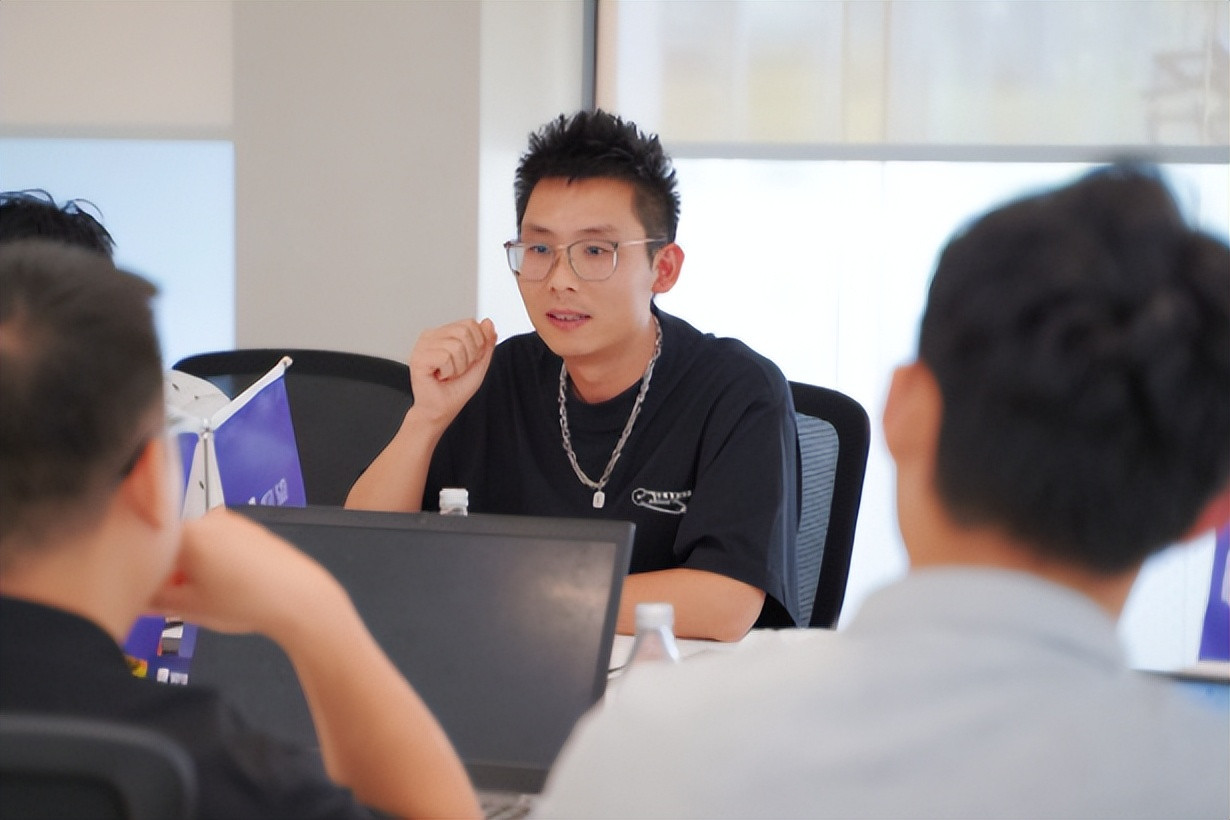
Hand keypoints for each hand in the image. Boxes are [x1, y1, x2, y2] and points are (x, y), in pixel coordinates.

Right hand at [148, 507, 343, 640]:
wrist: (299, 598)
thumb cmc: (248, 601)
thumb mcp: (188, 607)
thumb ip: (151, 599)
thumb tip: (133, 596)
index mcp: (186, 531)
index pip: (145, 547)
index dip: (142, 574)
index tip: (145, 593)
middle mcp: (208, 518)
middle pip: (170, 543)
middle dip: (167, 570)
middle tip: (172, 600)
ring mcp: (231, 521)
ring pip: (194, 544)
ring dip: (190, 567)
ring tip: (204, 596)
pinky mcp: (249, 529)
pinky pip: (218, 543)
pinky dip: (213, 562)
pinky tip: (225, 585)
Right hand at [407, 317, 496, 427]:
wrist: (440, 410)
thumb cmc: (455, 390)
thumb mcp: (479, 364)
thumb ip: (486, 343)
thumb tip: (488, 322)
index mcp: (443, 334)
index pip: (470, 323)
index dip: (477, 344)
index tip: (467, 361)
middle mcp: (431, 336)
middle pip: (464, 331)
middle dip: (469, 355)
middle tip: (457, 369)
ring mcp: (422, 345)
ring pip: (456, 345)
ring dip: (458, 366)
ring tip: (448, 374)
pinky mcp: (418, 357)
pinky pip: (445, 357)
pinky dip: (449, 371)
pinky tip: (440, 376)